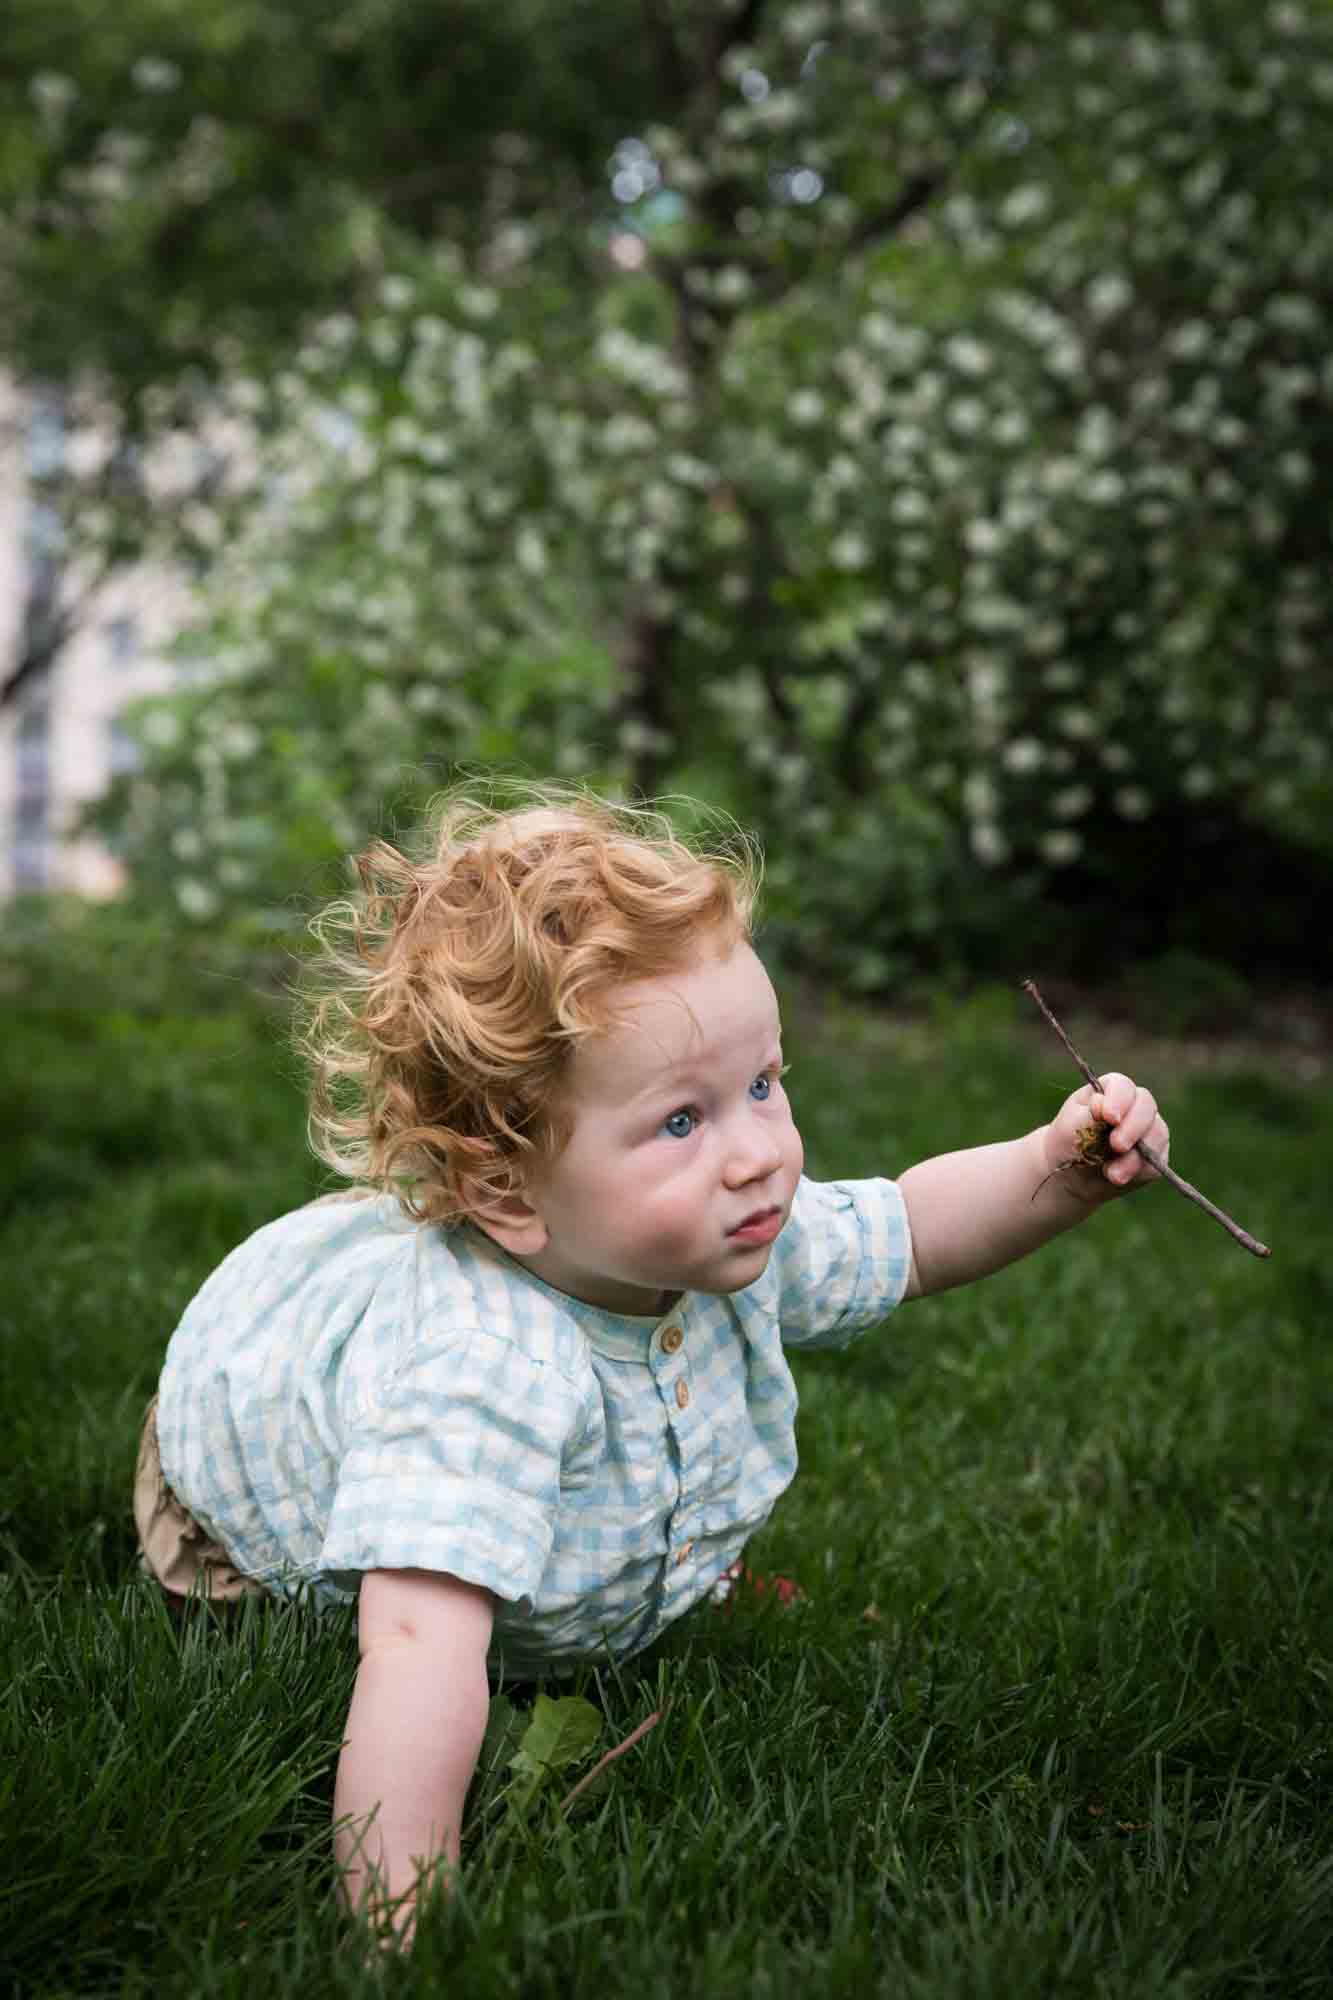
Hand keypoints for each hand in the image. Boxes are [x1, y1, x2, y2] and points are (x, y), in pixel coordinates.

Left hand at [1041, 1070, 1168, 1194]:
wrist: (1070, 1175)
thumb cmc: (1069, 1141)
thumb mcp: (1071, 1126)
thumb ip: (1089, 1113)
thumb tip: (1101, 1103)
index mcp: (1111, 1092)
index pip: (1123, 1087)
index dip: (1119, 1100)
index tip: (1108, 1117)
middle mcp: (1135, 1107)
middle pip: (1146, 1106)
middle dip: (1133, 1127)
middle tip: (1117, 1145)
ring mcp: (1148, 1131)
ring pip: (1157, 1135)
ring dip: (1135, 1156)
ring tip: (1112, 1173)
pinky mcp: (1153, 1157)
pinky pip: (1156, 1162)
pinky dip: (1137, 1171)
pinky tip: (1117, 1178)